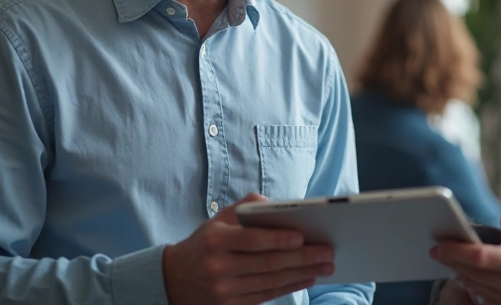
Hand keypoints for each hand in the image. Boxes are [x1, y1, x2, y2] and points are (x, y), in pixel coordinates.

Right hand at [162, 193, 334, 304]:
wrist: (174, 280)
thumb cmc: (205, 243)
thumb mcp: (218, 220)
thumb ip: (245, 206)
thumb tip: (276, 204)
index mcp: (216, 240)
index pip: (253, 240)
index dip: (278, 239)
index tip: (303, 237)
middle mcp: (219, 267)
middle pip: (268, 263)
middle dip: (302, 258)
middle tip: (327, 252)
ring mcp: (224, 290)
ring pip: (272, 281)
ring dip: (302, 274)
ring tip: (325, 265)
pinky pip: (267, 295)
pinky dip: (290, 286)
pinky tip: (307, 278)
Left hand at [431, 217, 500, 304]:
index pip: (481, 256)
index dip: (456, 250)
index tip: (440, 244)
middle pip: (473, 274)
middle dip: (451, 261)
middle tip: (437, 250)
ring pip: (477, 289)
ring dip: (460, 275)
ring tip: (451, 262)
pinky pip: (486, 302)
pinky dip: (474, 290)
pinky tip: (470, 279)